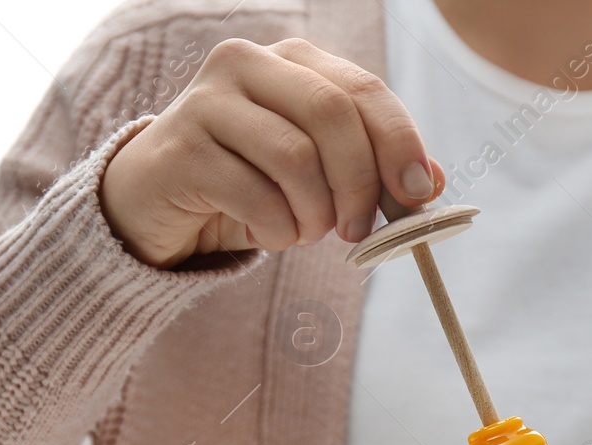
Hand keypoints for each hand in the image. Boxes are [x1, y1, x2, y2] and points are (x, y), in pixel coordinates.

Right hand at [100, 37, 445, 266]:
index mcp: (291, 60)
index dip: (400, 143)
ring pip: (295, 157)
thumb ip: (375, 171)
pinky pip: (255, 196)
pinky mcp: (181, 149)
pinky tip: (272, 236)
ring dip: (315, 214)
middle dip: (360, 183)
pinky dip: (278, 231)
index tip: (416, 195)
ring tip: (307, 233)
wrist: (158, 204)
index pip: (363, 90)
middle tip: (359, 231)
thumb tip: (433, 183)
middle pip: (332, 115)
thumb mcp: (321, 176)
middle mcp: (246, 64)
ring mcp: (206, 101)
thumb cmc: (250, 184)